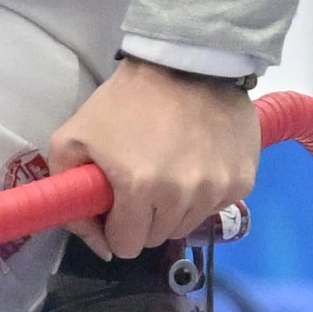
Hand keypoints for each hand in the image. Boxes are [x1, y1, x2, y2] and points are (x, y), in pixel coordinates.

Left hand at [45, 59, 260, 258]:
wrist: (185, 64)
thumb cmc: (124, 102)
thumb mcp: (72, 140)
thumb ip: (68, 197)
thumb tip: (100, 247)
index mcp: (138, 187)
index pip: (127, 245)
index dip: (116, 229)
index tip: (115, 208)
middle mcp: (182, 195)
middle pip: (158, 238)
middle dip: (143, 220)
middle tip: (140, 184)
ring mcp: (217, 189)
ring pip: (187, 225)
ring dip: (174, 208)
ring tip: (167, 170)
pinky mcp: (243, 180)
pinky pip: (216, 207)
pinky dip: (203, 194)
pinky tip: (194, 162)